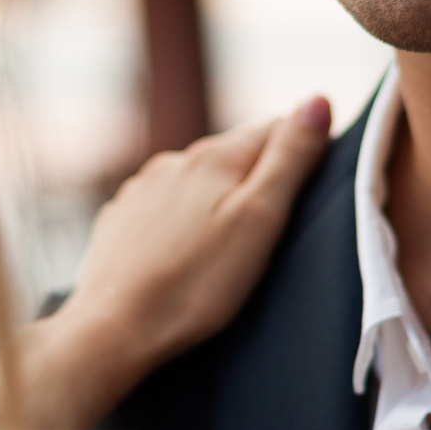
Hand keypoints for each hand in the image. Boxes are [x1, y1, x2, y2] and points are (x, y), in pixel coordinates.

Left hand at [4, 100, 332, 429]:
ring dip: (218, 200)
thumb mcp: (260, 219)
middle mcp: (173, 162)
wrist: (113, 330)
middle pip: (233, 155)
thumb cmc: (197, 284)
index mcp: (214, 157)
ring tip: (230, 245)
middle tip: (276, 224)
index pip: (274, 128)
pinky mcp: (120, 221)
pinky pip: (164, 208)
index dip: (301, 149)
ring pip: (196, 182)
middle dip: (258, 177)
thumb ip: (290, 158)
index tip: (316, 184)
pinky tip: (186, 255)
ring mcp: (140, 191)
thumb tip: (318, 99)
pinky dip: (182, 222)